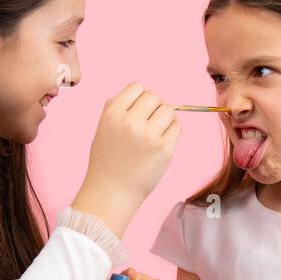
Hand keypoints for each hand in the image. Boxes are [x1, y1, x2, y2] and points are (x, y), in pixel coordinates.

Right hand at [73, 83, 180, 235]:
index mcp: (112, 113)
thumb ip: (116, 108)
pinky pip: (177, 127)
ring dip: (165, 119)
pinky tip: (161, 143)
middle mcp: (130, 121)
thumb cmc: (107, 161)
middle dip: (154, 107)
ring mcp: (148, 135)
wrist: (111, 193)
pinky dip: (172, 132)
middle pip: (155, 96)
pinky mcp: (164, 149)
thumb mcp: (102, 129)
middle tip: (148, 124)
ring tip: (155, 134)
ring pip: (169, 110)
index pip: (136, 87)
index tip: (138, 112)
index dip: (139, 98)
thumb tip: (140, 92)